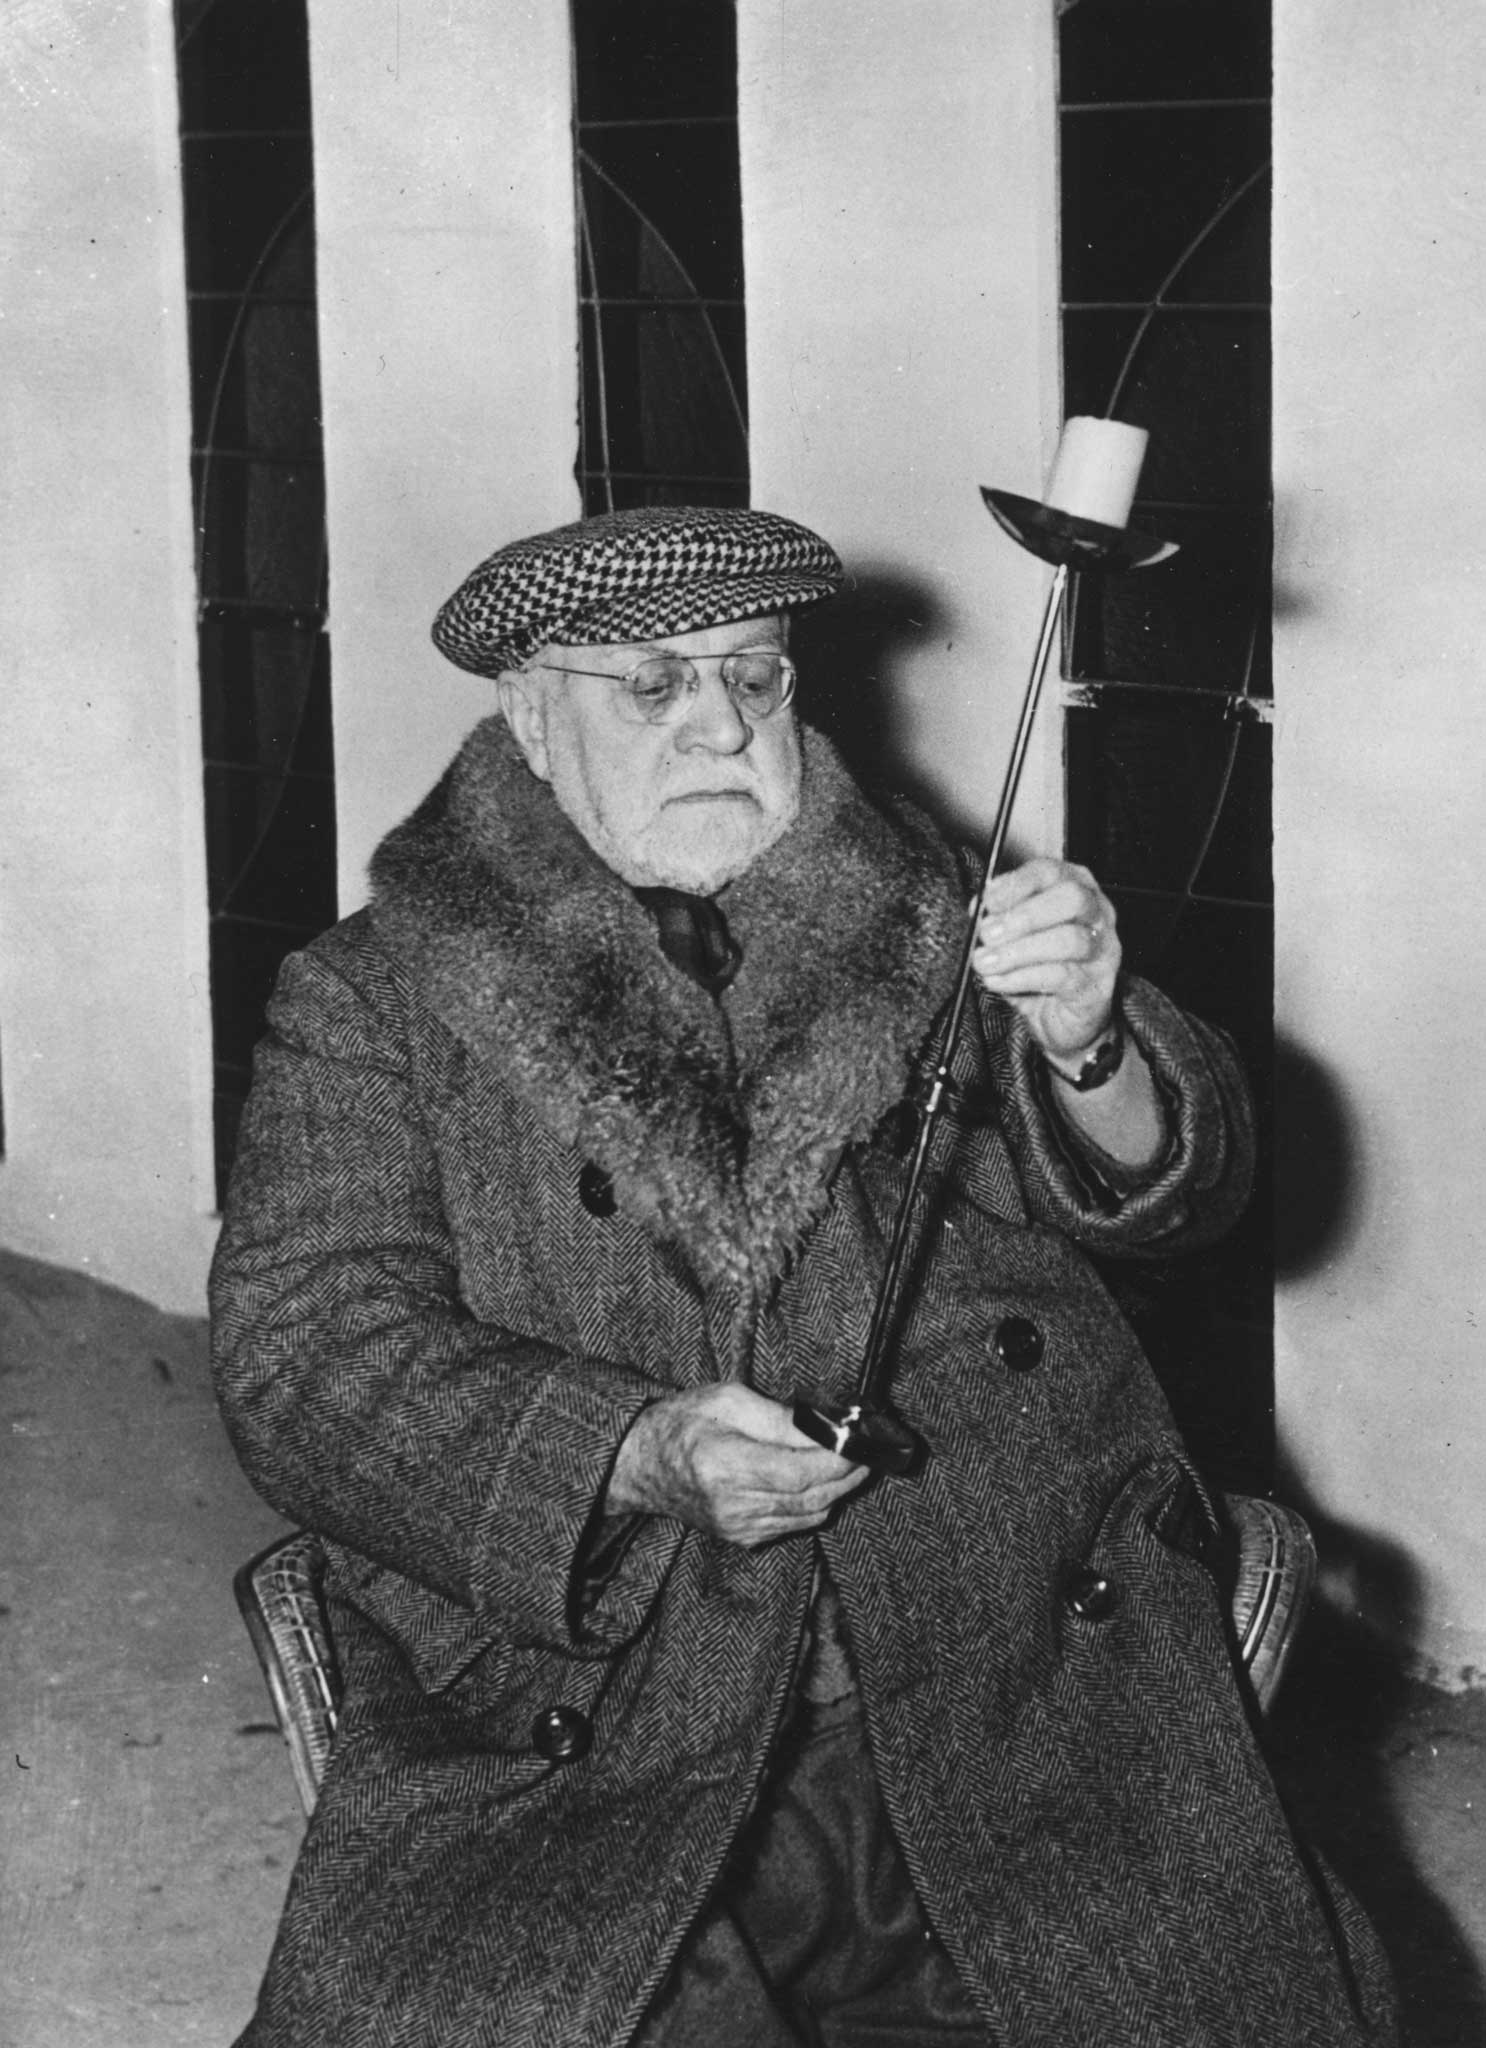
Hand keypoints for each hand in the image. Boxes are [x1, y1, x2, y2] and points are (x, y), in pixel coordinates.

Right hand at [604, 1384, 869, 1547]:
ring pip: (810, 1515)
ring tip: (853, 1461)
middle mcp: (733, 1505)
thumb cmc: (683, 1422)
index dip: (839, 1459)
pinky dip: (817, 1504)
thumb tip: (827, 1426)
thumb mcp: (727, 1399)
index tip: (863, 1440)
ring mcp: (738, 1528)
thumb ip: (779, 1416)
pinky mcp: (743, 1538)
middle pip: (812, 1497)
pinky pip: (795, 1524)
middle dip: (849, 1473)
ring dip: (839, 1489)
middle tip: (871, 1449)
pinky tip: (822, 1481)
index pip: (799, 1472)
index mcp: (724, 1465)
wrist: (642, 1465)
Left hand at [970, 857, 1118, 1063]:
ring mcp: (1104, 949)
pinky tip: (998, 981)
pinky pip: (1063, 976)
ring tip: (985, 963)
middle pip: (1071, 898)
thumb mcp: (1012, 937)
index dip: (1016, 883)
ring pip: (1069, 939)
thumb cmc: (1038, 968)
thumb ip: (998, 918)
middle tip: (987, 934)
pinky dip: (1022, 977)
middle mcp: (1097, 913)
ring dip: (1018, 951)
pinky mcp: (1098, 986)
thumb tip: (979, 908)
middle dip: (1025, 914)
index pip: (1050, 871)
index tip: (987, 901)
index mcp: (1075, 887)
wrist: (1060, 1019)